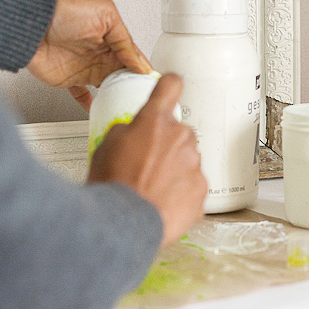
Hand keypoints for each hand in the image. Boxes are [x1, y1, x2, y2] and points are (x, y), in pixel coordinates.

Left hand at [27, 0, 151, 110]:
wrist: (31, 26)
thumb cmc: (63, 13)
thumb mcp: (106, 17)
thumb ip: (125, 41)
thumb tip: (140, 63)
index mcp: (112, 39)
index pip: (134, 57)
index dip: (144, 70)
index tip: (152, 83)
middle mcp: (100, 54)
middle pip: (123, 75)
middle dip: (133, 86)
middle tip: (141, 97)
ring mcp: (86, 68)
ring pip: (107, 87)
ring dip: (116, 96)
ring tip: (126, 104)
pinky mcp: (70, 80)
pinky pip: (82, 95)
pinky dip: (90, 104)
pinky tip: (99, 110)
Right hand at [87, 74, 206, 246]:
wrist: (124, 222)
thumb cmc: (113, 186)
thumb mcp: (106, 145)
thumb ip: (128, 130)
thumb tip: (136, 131)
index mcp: (154, 121)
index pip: (170, 87)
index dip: (170, 85)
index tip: (172, 86)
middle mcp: (180, 137)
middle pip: (179, 133)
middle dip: (166, 145)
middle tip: (146, 165)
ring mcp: (194, 164)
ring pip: (187, 160)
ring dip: (174, 170)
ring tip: (151, 188)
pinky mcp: (202, 189)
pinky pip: (193, 185)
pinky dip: (181, 192)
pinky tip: (162, 201)